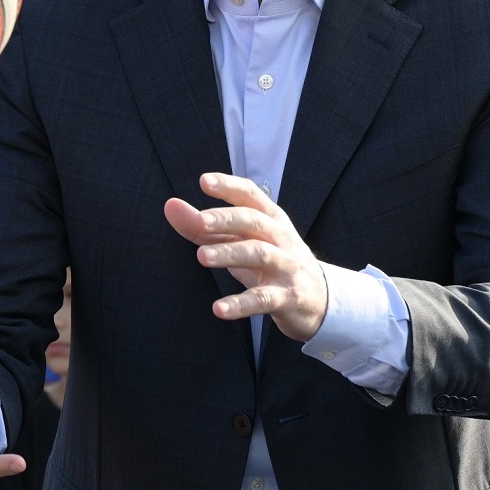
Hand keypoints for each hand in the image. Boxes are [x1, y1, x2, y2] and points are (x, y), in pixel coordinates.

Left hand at [164, 173, 327, 340]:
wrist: (319, 300)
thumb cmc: (269, 262)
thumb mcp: (239, 241)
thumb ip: (203, 226)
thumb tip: (169, 205)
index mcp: (269, 219)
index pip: (250, 195)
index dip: (229, 186)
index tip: (204, 181)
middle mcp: (280, 238)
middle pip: (254, 221)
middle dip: (226, 219)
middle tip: (199, 221)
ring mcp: (286, 267)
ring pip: (259, 254)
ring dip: (230, 254)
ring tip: (201, 256)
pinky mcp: (287, 297)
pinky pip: (263, 299)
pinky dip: (241, 304)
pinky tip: (219, 309)